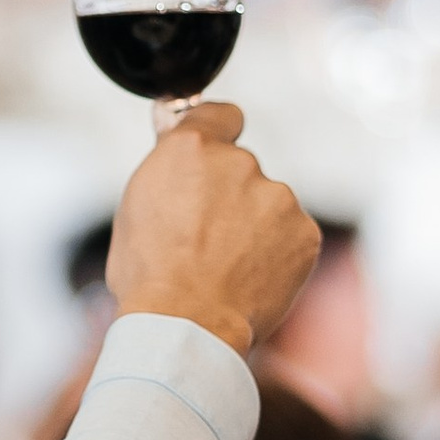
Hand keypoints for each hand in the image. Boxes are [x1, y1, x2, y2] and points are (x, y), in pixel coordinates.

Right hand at [105, 107, 319, 360]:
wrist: (186, 324)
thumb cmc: (149, 275)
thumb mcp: (136, 207)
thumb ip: (165, 166)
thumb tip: (171, 126)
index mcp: (191, 148)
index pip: (223, 115)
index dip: (220, 134)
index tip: (219, 152)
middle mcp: (239, 162)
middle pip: (242, 170)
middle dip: (231, 198)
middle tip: (207, 240)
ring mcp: (277, 196)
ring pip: (268, 206)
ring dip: (255, 228)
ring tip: (226, 269)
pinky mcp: (304, 231)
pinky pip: (292, 236)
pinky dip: (278, 254)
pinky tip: (251, 280)